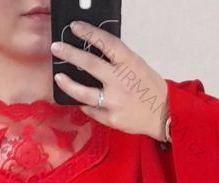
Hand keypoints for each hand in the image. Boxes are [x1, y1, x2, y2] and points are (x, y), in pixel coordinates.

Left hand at [50, 21, 168, 140]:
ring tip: (58, 77)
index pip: (106, 43)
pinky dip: (85, 103)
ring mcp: (114, 102)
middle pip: (90, 64)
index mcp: (129, 63)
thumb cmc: (148, 87)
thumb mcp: (137, 65)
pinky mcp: (111, 119)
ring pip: (83, 93)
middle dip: (70, 54)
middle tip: (56, 48)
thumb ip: (117, 60)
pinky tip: (81, 99)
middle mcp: (120, 81)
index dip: (89, 33)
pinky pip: (91, 109)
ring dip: (68, 84)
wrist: (163, 114)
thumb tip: (93, 53)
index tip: (74, 27)